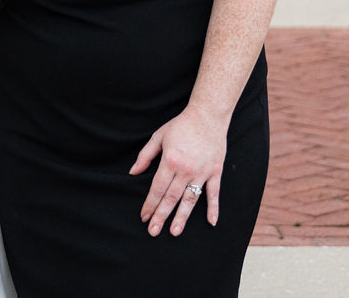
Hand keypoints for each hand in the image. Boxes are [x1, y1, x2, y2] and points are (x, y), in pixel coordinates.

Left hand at [130, 107, 227, 236]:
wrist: (207, 116)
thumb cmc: (180, 126)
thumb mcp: (158, 137)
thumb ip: (145, 156)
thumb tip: (133, 173)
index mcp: (170, 161)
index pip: (157, 189)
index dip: (149, 204)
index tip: (143, 216)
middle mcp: (186, 170)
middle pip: (171, 198)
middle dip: (161, 216)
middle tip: (153, 231)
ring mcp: (202, 173)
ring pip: (190, 200)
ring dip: (182, 218)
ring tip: (174, 232)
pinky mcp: (215, 172)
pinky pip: (214, 194)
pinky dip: (213, 209)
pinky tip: (211, 222)